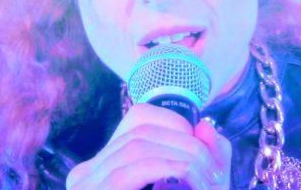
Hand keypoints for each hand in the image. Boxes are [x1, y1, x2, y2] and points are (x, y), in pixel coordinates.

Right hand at [66, 103, 231, 189]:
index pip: (137, 118)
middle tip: (214, 171)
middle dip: (185, 143)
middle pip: (140, 130)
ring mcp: (86, 184)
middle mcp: (85, 174)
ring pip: (139, 145)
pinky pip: (135, 166)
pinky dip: (169, 168)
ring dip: (183, 158)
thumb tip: (206, 128)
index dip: (174, 122)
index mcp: (102, 169)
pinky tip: (188, 178)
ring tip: (209, 180)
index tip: (200, 149)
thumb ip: (206, 161)